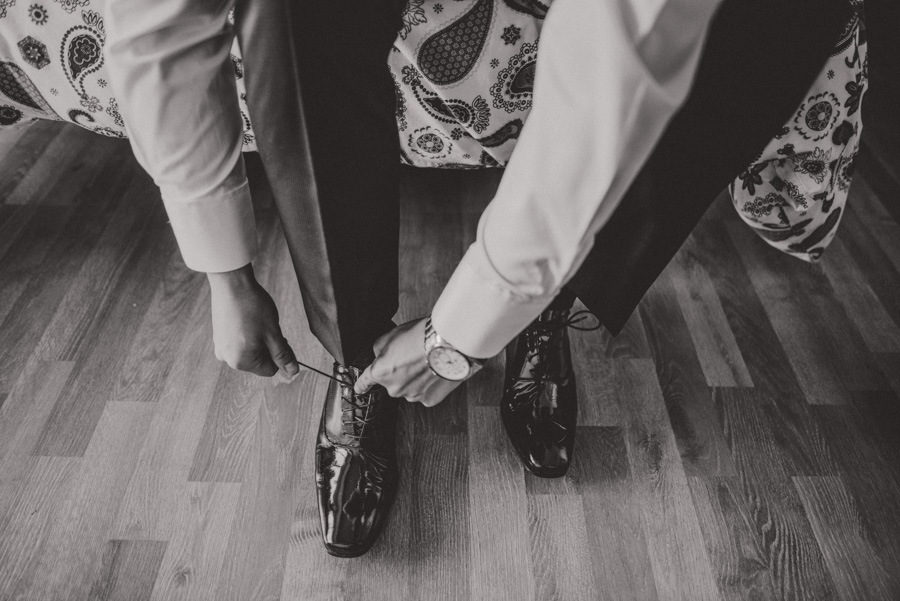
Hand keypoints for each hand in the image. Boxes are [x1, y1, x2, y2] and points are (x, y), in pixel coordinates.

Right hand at [207, 263, 299, 377]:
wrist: (231, 284)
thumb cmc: (253, 308)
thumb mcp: (273, 334)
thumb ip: (283, 356)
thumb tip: (293, 372)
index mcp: (241, 362)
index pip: (270, 370)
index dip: (279, 354)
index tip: (280, 337)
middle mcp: (227, 358)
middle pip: (258, 361)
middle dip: (267, 347)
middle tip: (268, 327)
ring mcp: (220, 346)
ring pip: (249, 350)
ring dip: (258, 340)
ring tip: (255, 321)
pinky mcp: (218, 335)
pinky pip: (238, 342)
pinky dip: (246, 334)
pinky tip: (247, 318)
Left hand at [354, 317, 464, 406]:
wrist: (447, 344)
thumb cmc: (420, 337)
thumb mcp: (391, 335)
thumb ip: (379, 349)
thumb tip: (380, 355)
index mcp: (380, 373)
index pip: (365, 382)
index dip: (361, 385)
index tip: (359, 389)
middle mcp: (394, 388)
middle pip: (393, 382)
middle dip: (400, 372)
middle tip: (412, 356)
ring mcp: (412, 395)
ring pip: (410, 388)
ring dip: (415, 379)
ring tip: (427, 362)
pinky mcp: (429, 400)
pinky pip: (425, 393)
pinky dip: (429, 385)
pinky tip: (435, 372)